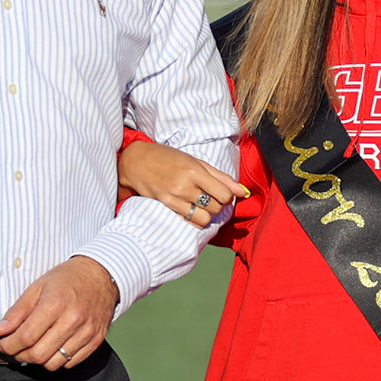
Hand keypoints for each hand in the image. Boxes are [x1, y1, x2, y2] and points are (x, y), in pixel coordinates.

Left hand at [0, 255, 119, 369]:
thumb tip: (1, 331)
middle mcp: (73, 320)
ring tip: (32, 348)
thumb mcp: (38, 287)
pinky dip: (57, 360)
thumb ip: (18, 311)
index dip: (9, 345)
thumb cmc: (68, 278)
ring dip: (38, 360)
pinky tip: (51, 348)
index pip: (26, 337)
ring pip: (54, 363)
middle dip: (19, 355)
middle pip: (38, 354)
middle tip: (13, 349)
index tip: (2, 344)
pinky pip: (71, 363)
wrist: (102, 275)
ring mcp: (86, 332)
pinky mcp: (96, 340)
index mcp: (55, 304)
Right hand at [119, 140, 246, 226]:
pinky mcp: (166, 206)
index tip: (220, 192)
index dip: (227, 196)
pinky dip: (195, 219)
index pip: (224, 194)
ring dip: (206, 213)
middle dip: (216, 204)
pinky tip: (191, 210)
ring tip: (200, 204)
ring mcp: (174, 197)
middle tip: (208, 196)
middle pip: (215, 207)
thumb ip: (221, 177)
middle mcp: (185, 185)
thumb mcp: (196, 161)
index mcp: (195, 170)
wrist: (136, 162)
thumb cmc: (168, 158)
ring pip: (205, 218)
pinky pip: (190, 221)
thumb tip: (243, 191)